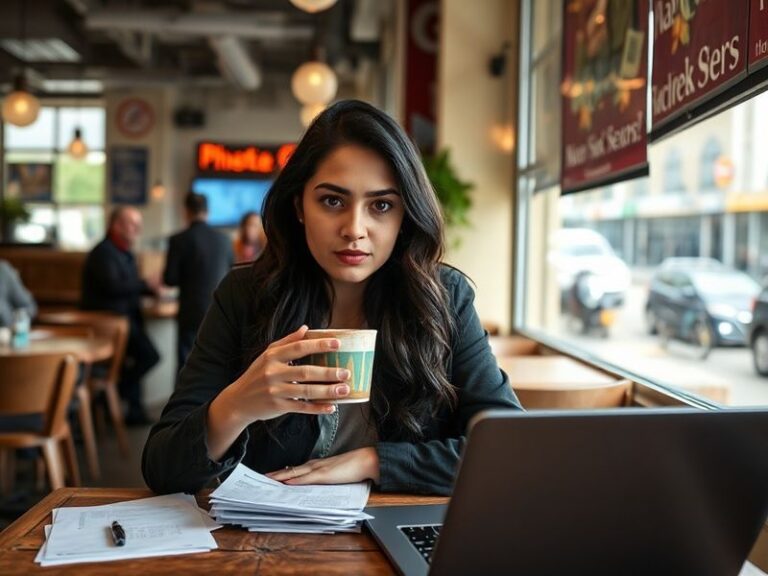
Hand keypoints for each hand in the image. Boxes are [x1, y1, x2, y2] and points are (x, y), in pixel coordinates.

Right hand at [206, 325, 352, 461]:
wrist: (238, 401)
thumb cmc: (256, 375)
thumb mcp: (267, 355)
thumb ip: (286, 341)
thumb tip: (306, 328)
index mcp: (272, 357)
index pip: (299, 347)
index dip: (319, 345)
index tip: (338, 344)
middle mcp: (273, 373)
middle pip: (306, 372)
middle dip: (328, 373)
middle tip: (346, 373)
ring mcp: (275, 391)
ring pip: (306, 391)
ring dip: (327, 391)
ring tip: (344, 390)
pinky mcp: (278, 407)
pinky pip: (302, 408)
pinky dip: (317, 408)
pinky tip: (331, 407)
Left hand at [266, 448, 379, 484]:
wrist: (366, 460)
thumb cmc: (354, 466)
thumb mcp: (336, 472)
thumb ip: (325, 477)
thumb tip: (314, 486)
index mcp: (318, 464)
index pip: (296, 469)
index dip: (283, 473)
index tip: (272, 477)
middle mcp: (315, 464)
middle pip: (291, 469)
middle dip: (276, 474)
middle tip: (262, 478)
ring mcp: (319, 468)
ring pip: (295, 472)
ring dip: (280, 476)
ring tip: (267, 480)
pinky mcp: (324, 474)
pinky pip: (306, 478)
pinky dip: (295, 480)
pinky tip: (286, 482)